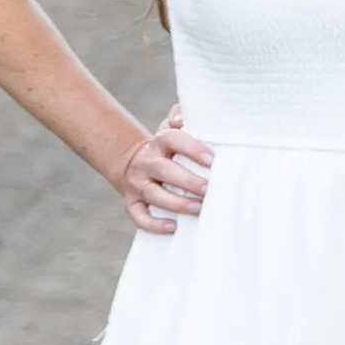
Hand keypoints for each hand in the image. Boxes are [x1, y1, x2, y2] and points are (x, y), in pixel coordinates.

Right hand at [117, 104, 212, 233]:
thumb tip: (181, 118)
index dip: (192, 148)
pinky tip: (174, 227)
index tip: (212, 160)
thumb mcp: (170, 128)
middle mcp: (146, 162)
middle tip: (209, 189)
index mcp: (159, 142)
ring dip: (177, 203)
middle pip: (164, 170)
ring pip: (154, 195)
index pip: (173, 139)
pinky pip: (139, 216)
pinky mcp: (132, 202)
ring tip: (198, 208)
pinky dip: (154, 224)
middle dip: (188, 181)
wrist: (131, 162)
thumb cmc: (165, 147)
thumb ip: (181, 117)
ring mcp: (137, 184)